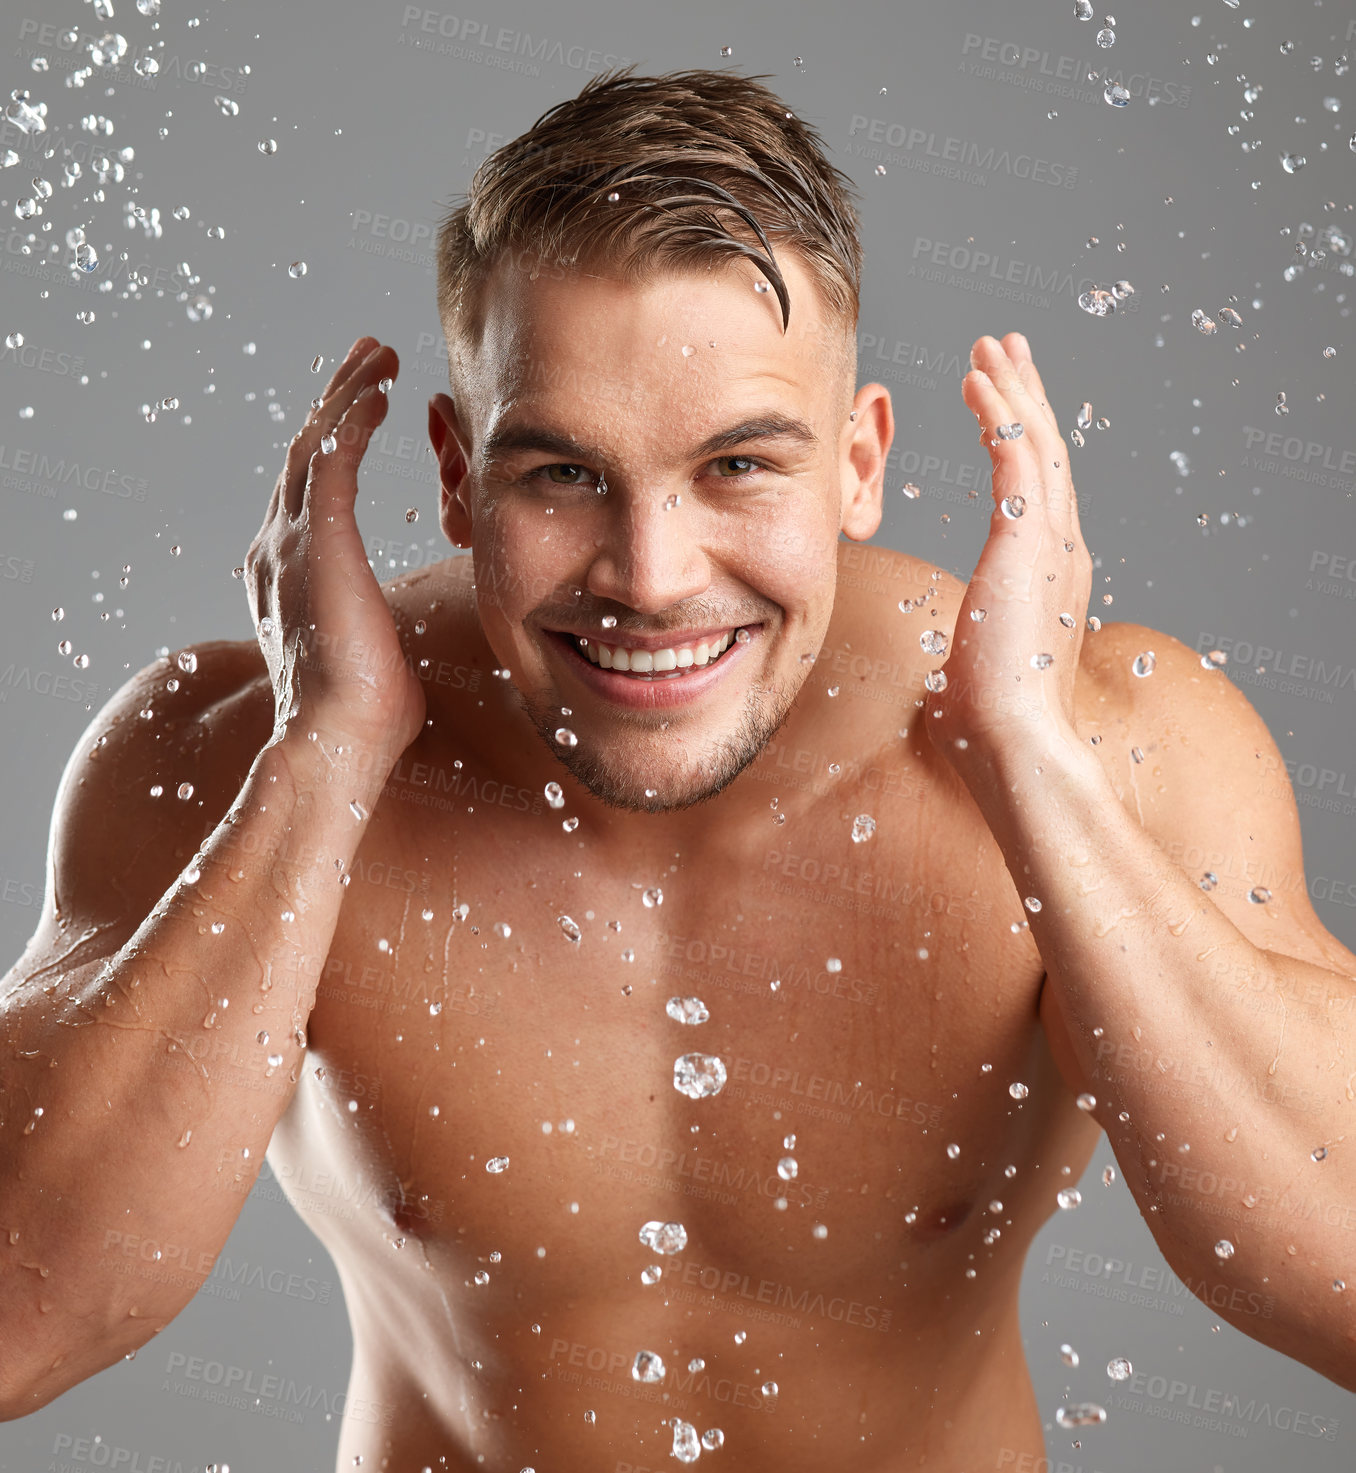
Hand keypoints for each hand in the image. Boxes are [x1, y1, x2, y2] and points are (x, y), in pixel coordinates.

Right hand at [244, 337, 426, 765]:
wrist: (339, 741)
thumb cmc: (365, 717)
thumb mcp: (371, 655)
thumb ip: (374, 629)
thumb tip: (393, 646)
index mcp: (287, 577)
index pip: (309, 492)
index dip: (334, 443)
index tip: (362, 408)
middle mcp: (278, 552)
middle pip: (304, 454)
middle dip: (336, 401)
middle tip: (367, 358)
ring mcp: (291, 545)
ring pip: (314, 446)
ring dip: (347, 396)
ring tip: (379, 356)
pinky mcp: (318, 544)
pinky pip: (332, 460)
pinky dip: (354, 420)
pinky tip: (380, 392)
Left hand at [924, 332, 1091, 770]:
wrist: (1015, 742)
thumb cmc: (991, 723)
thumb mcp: (981, 668)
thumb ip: (974, 648)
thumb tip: (953, 669)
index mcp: (1053, 578)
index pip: (1042, 492)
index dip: (1024, 440)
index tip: (1004, 405)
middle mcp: (1064, 551)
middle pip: (1048, 452)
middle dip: (1025, 395)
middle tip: (1005, 349)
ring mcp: (1054, 544)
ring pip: (1038, 442)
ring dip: (1011, 389)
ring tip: (987, 346)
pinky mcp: (1029, 542)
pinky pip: (1018, 456)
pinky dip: (999, 411)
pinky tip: (977, 380)